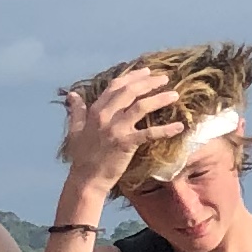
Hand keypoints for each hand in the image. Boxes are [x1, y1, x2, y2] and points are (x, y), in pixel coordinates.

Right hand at [58, 64, 174, 197]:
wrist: (86, 179)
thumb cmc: (82, 156)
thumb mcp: (75, 130)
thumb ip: (76, 111)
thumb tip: (72, 95)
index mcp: (95, 111)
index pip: (115, 87)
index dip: (132, 77)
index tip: (147, 72)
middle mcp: (105, 116)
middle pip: (130, 92)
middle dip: (149, 82)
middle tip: (164, 79)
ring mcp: (116, 129)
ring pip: (141, 106)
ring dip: (159, 99)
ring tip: (174, 95)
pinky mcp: (126, 143)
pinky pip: (149, 133)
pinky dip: (165, 130)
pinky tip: (179, 127)